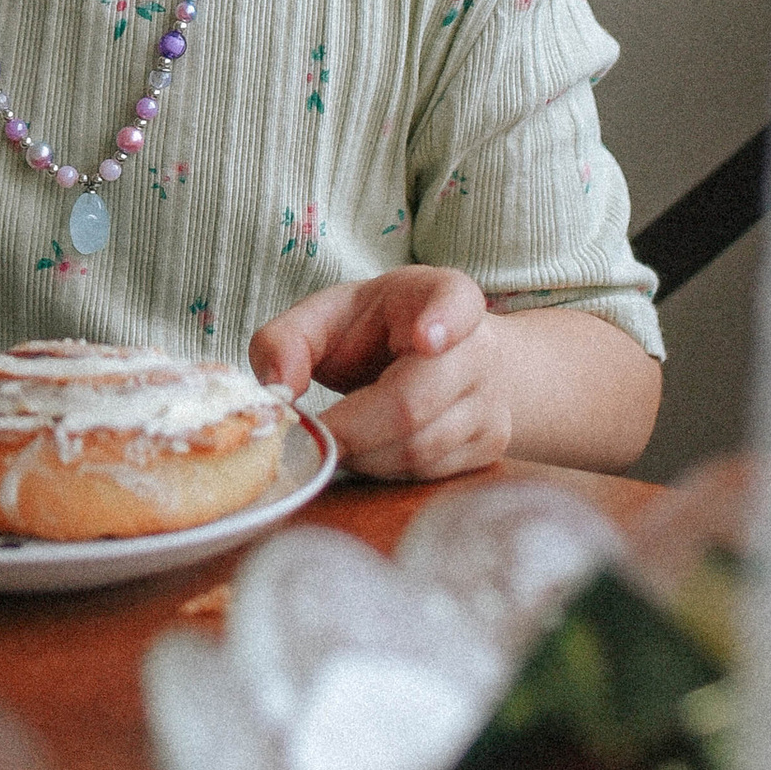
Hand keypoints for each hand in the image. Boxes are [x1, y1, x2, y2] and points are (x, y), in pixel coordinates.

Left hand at [249, 267, 511, 480]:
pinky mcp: (492, 447)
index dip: (442, 321)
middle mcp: (481, 348)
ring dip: (363, 455)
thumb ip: (285, 339)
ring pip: (420, 448)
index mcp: (445, 295)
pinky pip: (429, 474)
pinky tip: (367, 450)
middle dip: (351, 427)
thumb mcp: (326, 316)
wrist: (439, 362)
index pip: (456, 302)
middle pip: (415, 401)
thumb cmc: (374, 334)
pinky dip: (386, 471)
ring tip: (336, 439)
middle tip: (312, 434)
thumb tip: (278, 389)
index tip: (424, 338)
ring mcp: (492, 402)